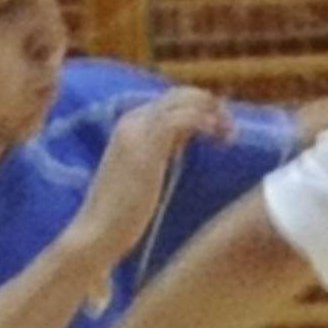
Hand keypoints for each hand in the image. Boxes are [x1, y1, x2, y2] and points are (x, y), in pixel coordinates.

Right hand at [59, 86, 224, 292]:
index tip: (220, 129)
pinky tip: (218, 137)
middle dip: (210, 106)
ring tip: (228, 135)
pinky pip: (182, 118)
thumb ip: (161, 149)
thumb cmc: (122, 213)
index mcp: (129, 125)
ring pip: (183, 101)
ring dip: (212, 113)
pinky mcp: (147, 149)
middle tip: (229, 130)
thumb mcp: (145, 171)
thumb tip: (184, 137)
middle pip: (179, 94)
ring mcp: (137, 133)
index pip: (171, 100)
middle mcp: (131, 122)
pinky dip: (205, 121)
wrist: (97, 233)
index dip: (200, 108)